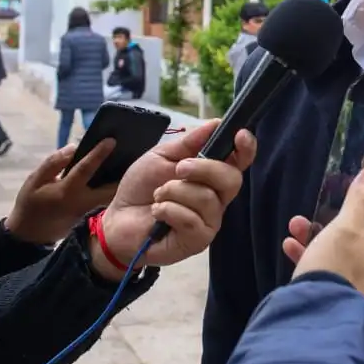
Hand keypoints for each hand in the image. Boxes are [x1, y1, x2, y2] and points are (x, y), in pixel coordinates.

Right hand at [4, 140, 118, 244]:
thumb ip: (53, 163)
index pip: (86, 169)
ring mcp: (89, 210)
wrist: (30, 235)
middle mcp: (82, 201)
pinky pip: (105, 197)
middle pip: (110, 187)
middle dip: (122, 172)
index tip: (112, 140)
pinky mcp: (90, 214)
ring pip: (110, 194)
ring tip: (126, 159)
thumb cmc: (30, 204)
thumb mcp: (34, 181)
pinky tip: (114, 172)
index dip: (98, 154)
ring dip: (119, 179)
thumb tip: (73, 147)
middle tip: (131, 153)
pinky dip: (111, 185)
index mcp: (66, 191)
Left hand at [94, 119, 256, 280]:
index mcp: (212, 174)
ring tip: (158, 196)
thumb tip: (216, 122)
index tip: (240, 135)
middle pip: (232, 179)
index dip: (246, 148)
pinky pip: (192, 220)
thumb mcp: (161, 156)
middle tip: (178, 169)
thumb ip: (188, 142)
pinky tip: (158, 213)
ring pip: (208, 199)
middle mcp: (217, 198)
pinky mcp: (198, 241)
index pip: (240, 161)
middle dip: (204, 169)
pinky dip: (169, 210)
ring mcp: (210, 221)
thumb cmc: (141, 187)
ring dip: (175, 192)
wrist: (117, 219)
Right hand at [284, 164, 363, 297]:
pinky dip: (307, 251)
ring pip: (336, 241)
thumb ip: (361, 200)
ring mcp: (352, 274)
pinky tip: (289, 246)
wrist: (318, 320)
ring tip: (295, 223)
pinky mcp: (333, 286)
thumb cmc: (334, 267)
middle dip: (337, 206)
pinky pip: (321, 261)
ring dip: (316, 228)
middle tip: (320, 195)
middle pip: (358, 223)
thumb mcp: (347, 227)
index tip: (353, 171)